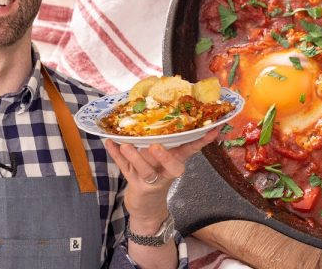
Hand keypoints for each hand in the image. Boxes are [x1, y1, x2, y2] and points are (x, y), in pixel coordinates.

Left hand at [104, 128, 219, 232]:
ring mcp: (150, 180)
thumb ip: (174, 142)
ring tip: (126, 145)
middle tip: (156, 146)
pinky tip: (108, 142)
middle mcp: (166, 172)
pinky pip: (124, 168)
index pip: (191, 150)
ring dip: (134, 157)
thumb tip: (179, 114)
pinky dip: (115, 155)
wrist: (147, 207)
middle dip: (164, 157)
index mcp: (177, 161)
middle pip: (170, 166)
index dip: (201, 141)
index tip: (212, 130)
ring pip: (144, 170)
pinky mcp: (135, 185)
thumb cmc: (158, 175)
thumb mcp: (169, 160)